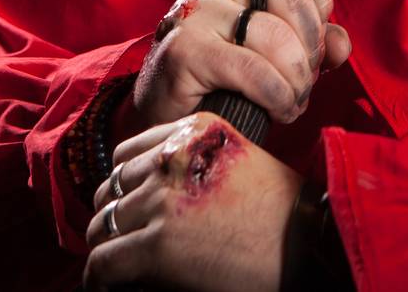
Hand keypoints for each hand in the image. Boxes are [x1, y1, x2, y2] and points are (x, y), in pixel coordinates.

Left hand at [84, 112, 301, 291]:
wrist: (308, 240)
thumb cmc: (281, 211)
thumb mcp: (238, 162)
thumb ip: (194, 164)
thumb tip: (150, 194)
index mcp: (194, 131)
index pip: (128, 154)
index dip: (125, 185)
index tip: (130, 207)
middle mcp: (172, 158)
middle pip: (112, 188)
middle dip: (114, 216)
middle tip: (123, 240)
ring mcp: (162, 200)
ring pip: (103, 224)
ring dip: (108, 245)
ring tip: (116, 267)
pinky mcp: (157, 244)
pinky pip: (104, 261)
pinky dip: (99, 277)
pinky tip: (109, 285)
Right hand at [127, 0, 351, 134]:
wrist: (163, 115)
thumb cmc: (221, 79)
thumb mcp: (271, 50)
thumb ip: (313, 40)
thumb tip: (342, 45)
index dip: (320, 2)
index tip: (318, 41)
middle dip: (311, 47)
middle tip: (306, 80)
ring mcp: (192, 11)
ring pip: (276, 36)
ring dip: (296, 79)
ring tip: (293, 101)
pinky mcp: (184, 49)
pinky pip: (254, 70)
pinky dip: (278, 96)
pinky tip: (279, 111)